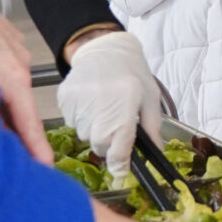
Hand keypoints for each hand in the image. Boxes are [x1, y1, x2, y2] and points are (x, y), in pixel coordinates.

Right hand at [56, 29, 162, 175]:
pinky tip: (91, 104)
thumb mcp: (150, 98)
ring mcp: (78, 101)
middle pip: (100, 145)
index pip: (118, 146)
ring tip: (104, 110)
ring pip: (84, 135)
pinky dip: (82, 120)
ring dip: (95, 131)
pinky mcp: (64, 99)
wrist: (103, 48)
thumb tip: (156, 154)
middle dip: (109, 145)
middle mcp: (100, 104)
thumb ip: (153, 128)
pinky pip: (71, 123)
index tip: (121, 172)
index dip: (120, 164)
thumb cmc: (132, 73)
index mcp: (125, 103)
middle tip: (116, 128)